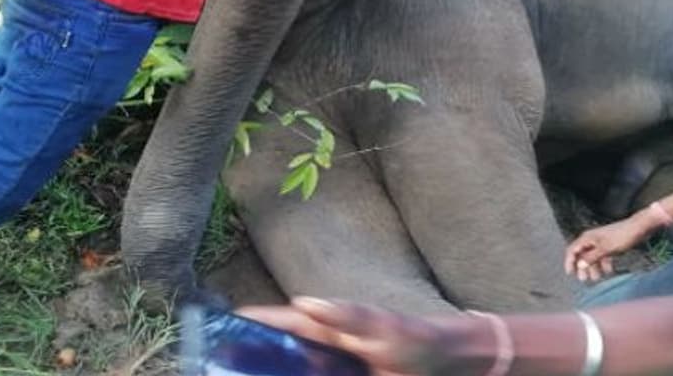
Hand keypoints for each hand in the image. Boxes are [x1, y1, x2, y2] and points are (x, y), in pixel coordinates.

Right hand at [241, 297, 466, 375]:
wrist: (451, 365)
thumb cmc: (415, 340)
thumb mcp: (382, 327)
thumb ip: (345, 316)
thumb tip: (303, 303)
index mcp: (331, 330)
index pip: (284, 324)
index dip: (255, 322)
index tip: (222, 324)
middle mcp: (327, 352)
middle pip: (281, 355)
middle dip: (253, 357)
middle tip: (221, 363)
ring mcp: (335, 371)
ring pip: (295, 370)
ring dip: (271, 371)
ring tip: (239, 373)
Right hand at [564, 215, 653, 282]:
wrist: (638, 228)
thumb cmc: (622, 236)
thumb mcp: (606, 249)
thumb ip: (592, 257)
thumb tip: (579, 265)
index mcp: (588, 238)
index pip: (572, 250)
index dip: (569, 262)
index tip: (570, 274)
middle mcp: (592, 239)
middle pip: (582, 254)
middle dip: (582, 267)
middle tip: (584, 279)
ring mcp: (601, 242)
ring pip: (593, 256)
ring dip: (593, 267)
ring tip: (597, 278)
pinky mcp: (609, 244)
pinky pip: (602, 256)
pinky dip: (603, 264)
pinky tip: (609, 271)